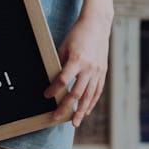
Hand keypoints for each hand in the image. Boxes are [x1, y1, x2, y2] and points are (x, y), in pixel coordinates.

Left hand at [43, 10, 110, 127]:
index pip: (63, 80)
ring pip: (89, 96)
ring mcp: (98, 71)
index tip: (46, 96)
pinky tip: (85, 112)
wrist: (97, 25)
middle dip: (66, 107)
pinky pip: (97, 91)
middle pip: (77, 92)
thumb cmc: (77, 35)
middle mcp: (89, 68)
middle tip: (56, 118)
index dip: (54, 90)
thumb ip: (58, 63)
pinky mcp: (103, 72)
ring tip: (74, 123)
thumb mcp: (64, 46)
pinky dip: (91, 103)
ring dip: (81, 111)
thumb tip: (51, 79)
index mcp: (77, 60)